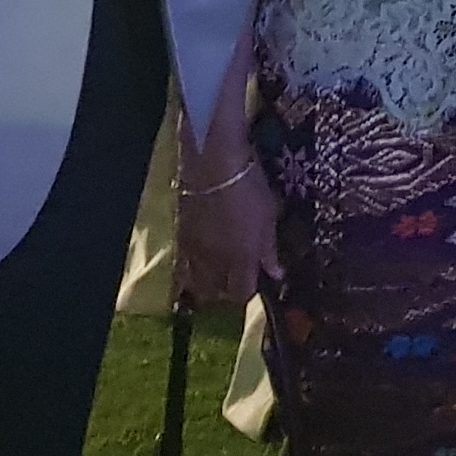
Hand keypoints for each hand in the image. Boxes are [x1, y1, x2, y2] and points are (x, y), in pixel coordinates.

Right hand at [175, 144, 280, 306]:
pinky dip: (191, 269)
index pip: (242, 292)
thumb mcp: (269, 217)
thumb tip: (276, 275)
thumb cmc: (249, 186)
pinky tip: (201, 259)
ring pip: (197, 282)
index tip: (254, 285)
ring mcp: (194, 250)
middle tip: (234, 281)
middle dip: (225, 293)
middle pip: (216, 293)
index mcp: (242, 258)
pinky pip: (184, 265)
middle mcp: (215, 262)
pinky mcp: (179, 236)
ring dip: (206, 284)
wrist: (214, 162)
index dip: (249, 293)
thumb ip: (270, 250)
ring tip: (216, 274)